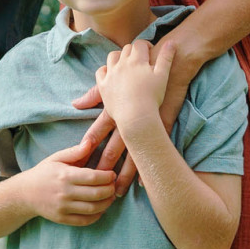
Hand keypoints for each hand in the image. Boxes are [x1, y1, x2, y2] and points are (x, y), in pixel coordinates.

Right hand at [20, 139, 116, 225]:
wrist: (24, 194)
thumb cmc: (44, 173)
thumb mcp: (56, 158)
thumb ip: (74, 151)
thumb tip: (90, 142)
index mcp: (65, 175)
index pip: (93, 177)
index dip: (107, 177)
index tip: (112, 174)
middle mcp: (65, 193)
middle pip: (96, 194)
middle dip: (110, 190)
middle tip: (114, 185)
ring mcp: (63, 207)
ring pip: (93, 209)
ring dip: (107, 203)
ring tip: (110, 197)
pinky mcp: (62, 219)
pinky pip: (85, 221)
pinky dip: (97, 216)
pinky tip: (100, 209)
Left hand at [73, 39, 192, 195]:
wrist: (174, 57)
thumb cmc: (144, 66)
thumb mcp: (119, 78)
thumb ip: (96, 93)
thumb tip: (75, 104)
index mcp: (119, 106)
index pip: (101, 129)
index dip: (91, 145)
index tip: (80, 160)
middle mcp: (131, 114)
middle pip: (116, 145)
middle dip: (106, 165)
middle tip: (97, 183)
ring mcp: (149, 120)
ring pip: (136, 151)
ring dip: (127, 173)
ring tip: (120, 190)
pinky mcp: (165, 122)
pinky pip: (158, 147)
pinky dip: (152, 164)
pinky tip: (147, 183)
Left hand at [94, 41, 169, 131]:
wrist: (136, 117)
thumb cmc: (152, 97)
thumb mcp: (163, 76)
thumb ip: (166, 57)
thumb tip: (172, 42)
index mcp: (137, 60)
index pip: (140, 44)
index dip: (146, 45)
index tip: (150, 51)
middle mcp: (122, 64)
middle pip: (126, 49)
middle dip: (134, 51)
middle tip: (141, 59)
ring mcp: (111, 74)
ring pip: (112, 57)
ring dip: (119, 57)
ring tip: (126, 64)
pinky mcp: (103, 86)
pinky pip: (101, 71)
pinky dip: (105, 69)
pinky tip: (111, 73)